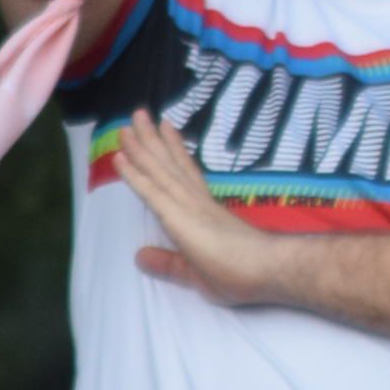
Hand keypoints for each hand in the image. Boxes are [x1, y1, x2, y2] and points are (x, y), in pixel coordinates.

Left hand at [118, 110, 295, 305]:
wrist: (269, 270)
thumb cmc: (243, 276)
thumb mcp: (197, 275)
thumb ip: (170, 264)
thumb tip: (140, 257)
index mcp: (207, 213)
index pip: (186, 176)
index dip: (174, 152)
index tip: (165, 129)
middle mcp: (197, 203)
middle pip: (170, 165)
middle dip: (153, 140)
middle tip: (139, 114)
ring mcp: (189, 206)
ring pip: (160, 171)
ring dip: (141, 146)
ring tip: (129, 122)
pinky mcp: (181, 217)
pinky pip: (152, 191)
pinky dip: (134, 174)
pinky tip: (120, 158)